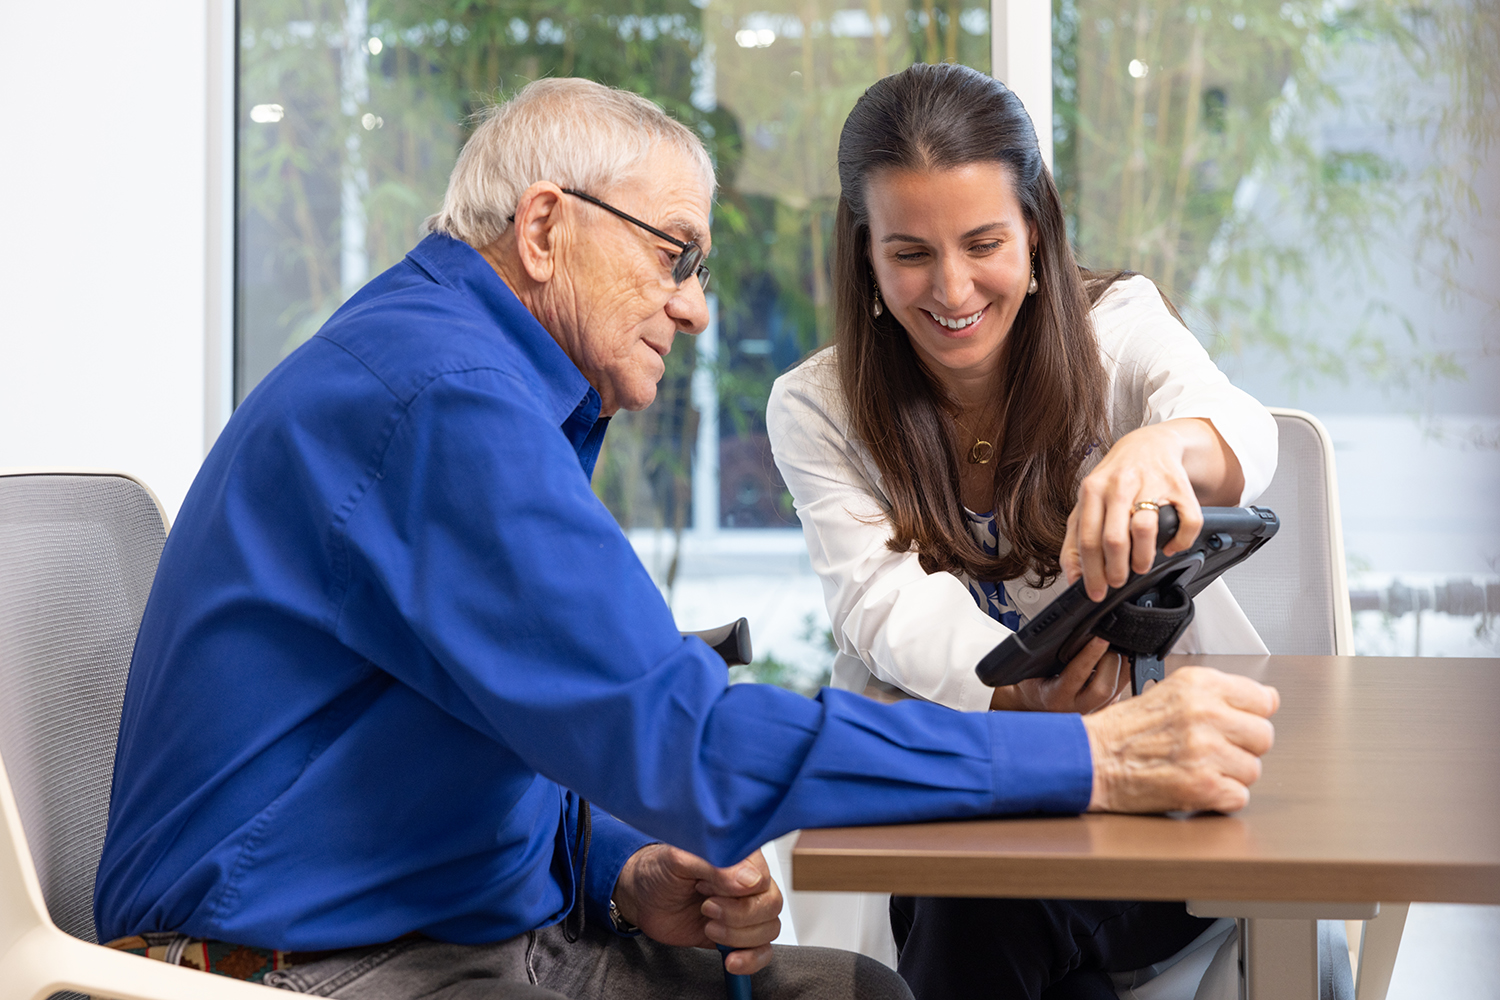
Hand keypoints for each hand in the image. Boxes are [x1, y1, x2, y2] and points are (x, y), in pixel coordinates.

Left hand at [611, 844, 780, 975]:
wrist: (642, 897)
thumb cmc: (660, 869)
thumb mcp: (680, 858)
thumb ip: (717, 864)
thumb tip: (751, 880)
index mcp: (741, 857)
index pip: (763, 877)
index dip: (738, 891)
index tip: (707, 889)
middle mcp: (748, 883)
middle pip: (771, 905)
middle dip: (738, 915)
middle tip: (707, 909)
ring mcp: (744, 910)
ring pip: (768, 929)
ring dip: (738, 936)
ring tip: (709, 927)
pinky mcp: (737, 936)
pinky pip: (762, 952)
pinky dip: (751, 960)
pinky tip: (731, 960)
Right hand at [990, 637, 1128, 713]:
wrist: (1038, 704)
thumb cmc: (1036, 683)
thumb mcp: (1034, 669)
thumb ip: (1050, 656)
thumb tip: (1076, 634)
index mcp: (1055, 697)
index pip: (1076, 675)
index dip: (1090, 654)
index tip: (1100, 637)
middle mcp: (1076, 707)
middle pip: (1104, 688)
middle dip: (1111, 661)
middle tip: (1109, 640)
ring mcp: (1094, 710)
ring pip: (1118, 689)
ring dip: (1121, 665)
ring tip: (1117, 646)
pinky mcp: (1106, 707)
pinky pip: (1122, 689)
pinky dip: (1124, 671)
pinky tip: (1121, 658)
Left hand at [1062, 419, 1241, 601]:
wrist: (1148, 445)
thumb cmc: (1115, 479)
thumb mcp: (1087, 502)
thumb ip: (1075, 538)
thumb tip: (1073, 577)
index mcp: (1092, 490)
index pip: (1088, 539)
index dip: (1091, 572)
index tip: (1096, 592)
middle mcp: (1119, 485)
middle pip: (1113, 538)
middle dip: (1115, 570)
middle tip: (1118, 582)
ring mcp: (1150, 484)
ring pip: (1145, 529)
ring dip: (1142, 557)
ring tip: (1140, 566)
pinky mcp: (1179, 487)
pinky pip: (1186, 520)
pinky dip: (1181, 541)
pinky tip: (1171, 547)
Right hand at [1082, 665, 1278, 813]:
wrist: (1091, 759)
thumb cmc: (1123, 730)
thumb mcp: (1169, 692)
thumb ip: (1216, 694)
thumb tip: (1266, 699)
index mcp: (1198, 685)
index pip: (1263, 699)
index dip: (1251, 715)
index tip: (1240, 722)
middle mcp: (1205, 714)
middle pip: (1263, 736)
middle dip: (1242, 747)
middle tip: (1213, 749)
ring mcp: (1206, 751)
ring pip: (1253, 769)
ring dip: (1230, 774)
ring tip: (1198, 767)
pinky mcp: (1203, 785)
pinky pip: (1239, 797)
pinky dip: (1220, 798)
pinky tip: (1196, 785)